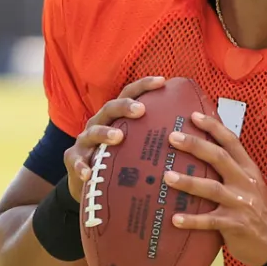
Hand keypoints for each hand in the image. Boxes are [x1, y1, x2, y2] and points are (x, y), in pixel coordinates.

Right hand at [63, 76, 166, 201]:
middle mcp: (99, 123)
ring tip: (118, 138)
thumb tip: (193, 133)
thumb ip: (155, 137)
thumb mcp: (135, 146)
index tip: (163, 81)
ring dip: (105, 133)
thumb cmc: (119, 161)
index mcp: (116, 117)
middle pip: (110, 108)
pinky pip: (76, 162)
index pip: (129, 95)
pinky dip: (81, 167)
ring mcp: (84, 141)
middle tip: (141, 110)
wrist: (89, 184)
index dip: (144, 85)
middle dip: (124, 106)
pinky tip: (88, 173)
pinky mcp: (73, 160)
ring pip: (93, 132)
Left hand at [165, 111, 266, 265]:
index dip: (213, 127)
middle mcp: (246, 182)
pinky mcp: (235, 225)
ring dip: (188, 182)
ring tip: (167, 177)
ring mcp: (241, 203)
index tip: (193, 116)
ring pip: (212, 188)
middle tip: (173, 138)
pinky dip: (192, 220)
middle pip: (220, 158)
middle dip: (196, 146)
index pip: (232, 141)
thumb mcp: (249, 184)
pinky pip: (210, 221)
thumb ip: (231, 169)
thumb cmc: (254, 210)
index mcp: (249, 169)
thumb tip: (201, 151)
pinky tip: (174, 219)